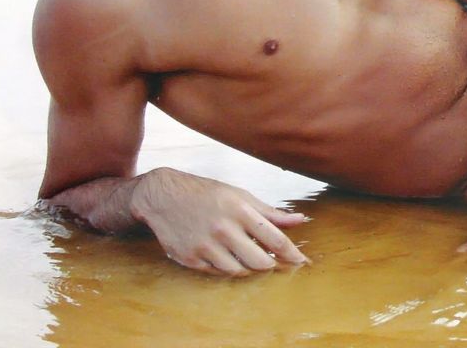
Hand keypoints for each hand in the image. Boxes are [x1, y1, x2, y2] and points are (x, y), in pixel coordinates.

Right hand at [130, 167, 309, 275]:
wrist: (164, 196)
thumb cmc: (206, 193)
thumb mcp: (239, 195)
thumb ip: (270, 212)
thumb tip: (301, 220)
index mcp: (239, 208)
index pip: (274, 238)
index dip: (292, 254)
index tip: (303, 263)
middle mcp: (223, 228)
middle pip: (260, 262)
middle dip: (271, 265)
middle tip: (274, 263)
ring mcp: (206, 246)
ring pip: (240, 271)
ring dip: (249, 268)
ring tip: (248, 256)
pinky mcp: (191, 259)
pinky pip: (218, 273)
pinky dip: (226, 268)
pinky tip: (225, 256)